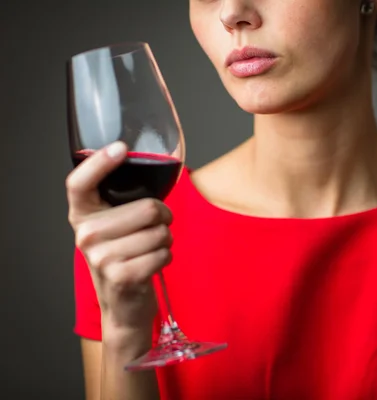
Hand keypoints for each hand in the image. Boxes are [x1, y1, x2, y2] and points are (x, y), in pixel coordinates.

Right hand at [67, 141, 172, 333]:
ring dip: (165, 241)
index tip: (120, 148)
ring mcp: (101, 258)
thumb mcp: (114, 228)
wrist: (122, 306)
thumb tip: (159, 164)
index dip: (99, 163)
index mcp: (82, 216)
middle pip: (148, 207)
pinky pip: (164, 253)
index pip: (79, 183)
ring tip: (149, 250)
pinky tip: (151, 265)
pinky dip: (166, 258)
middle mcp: (86, 235)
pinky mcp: (122, 276)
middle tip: (154, 229)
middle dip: (164, 217)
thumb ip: (123, 201)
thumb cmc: (124, 257)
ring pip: (161, 232)